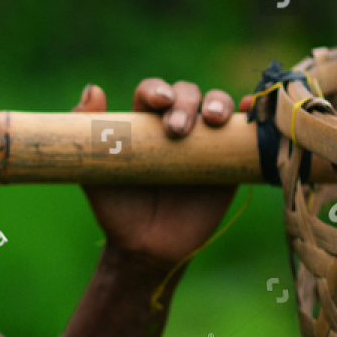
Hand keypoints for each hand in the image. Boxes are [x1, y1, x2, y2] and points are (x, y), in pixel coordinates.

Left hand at [74, 79, 249, 266]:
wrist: (145, 247)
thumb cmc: (116, 208)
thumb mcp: (94, 171)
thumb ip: (87, 132)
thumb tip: (92, 88)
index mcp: (143, 123)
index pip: (153, 92)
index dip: (157, 90)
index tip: (158, 101)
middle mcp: (176, 126)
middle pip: (187, 94)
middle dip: (186, 103)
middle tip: (177, 130)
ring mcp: (204, 142)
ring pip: (216, 106)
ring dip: (218, 103)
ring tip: (214, 119)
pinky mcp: (227, 162)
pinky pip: (242, 133)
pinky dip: (249, 115)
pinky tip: (247, 109)